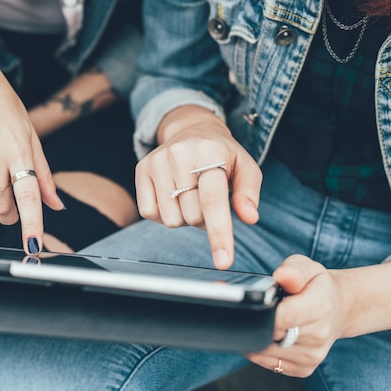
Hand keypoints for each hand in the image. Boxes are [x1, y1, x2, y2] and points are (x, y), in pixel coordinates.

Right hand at [0, 49, 64, 253]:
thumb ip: (44, 175)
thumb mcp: (31, 138)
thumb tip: (56, 206)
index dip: (31, 223)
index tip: (33, 246)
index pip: (28, 195)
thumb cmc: (6, 112)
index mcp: (19, 151)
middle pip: (0, 207)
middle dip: (7, 211)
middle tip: (8, 194)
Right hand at [135, 106, 260, 267]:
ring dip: (184, 217)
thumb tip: (250, 217)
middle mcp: (179, 155)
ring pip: (170, 219)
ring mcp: (157, 162)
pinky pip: (149, 212)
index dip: (219, 233)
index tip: (223, 261)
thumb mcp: (245, 167)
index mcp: (209, 152)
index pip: (213, 200)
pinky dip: (163, 213)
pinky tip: (172, 196)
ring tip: (190, 195)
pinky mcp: (141, 169)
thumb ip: (249, 192)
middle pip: (191, 216)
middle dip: (203, 219)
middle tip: (207, 199)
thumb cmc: (222, 155)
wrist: (191, 129)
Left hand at [245, 255, 346, 376]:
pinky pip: (270, 364)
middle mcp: (319, 336)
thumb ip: (293, 270)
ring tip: (273, 320)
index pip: (280, 317)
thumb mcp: (307, 267)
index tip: (261, 300)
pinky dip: (263, 350)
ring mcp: (313, 356)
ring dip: (260, 336)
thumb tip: (282, 276)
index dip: (264, 309)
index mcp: (320, 307)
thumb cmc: (318, 285)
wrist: (340, 308)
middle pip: (271, 334)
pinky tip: (272, 335)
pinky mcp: (304, 369)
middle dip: (261, 320)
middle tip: (268, 308)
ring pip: (267, 351)